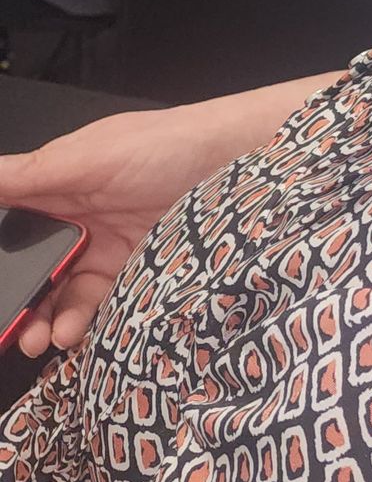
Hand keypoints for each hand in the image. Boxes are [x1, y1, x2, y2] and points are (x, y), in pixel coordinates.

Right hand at [0, 76, 337, 357]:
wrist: (238, 161)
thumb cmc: (165, 144)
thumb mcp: (87, 156)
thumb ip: (28, 176)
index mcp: (59, 185)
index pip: (14, 228)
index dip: (2, 258)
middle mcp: (80, 219)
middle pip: (35, 269)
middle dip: (20, 302)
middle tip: (12, 330)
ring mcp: (108, 247)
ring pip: (64, 293)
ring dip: (48, 319)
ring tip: (44, 337)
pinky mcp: (138, 271)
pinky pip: (101, 304)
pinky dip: (83, 321)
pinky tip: (73, 331)